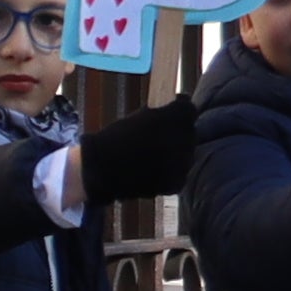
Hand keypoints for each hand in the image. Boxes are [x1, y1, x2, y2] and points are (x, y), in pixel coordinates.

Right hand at [71, 98, 201, 205]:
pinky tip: (151, 171)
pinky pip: (179, 174)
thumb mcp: (142, 116)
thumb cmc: (117, 137)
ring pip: (185, 155)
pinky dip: (169, 173)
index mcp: (178, 115)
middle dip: (176, 134)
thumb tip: (177, 109)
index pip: (188, 109)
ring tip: (151, 157)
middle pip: (189, 133)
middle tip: (156, 139)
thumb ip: (163, 113)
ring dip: (174, 154)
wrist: (102, 168)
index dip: (177, 111)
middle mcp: (187, 137)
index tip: (167, 114)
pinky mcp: (178, 181)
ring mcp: (184, 161)